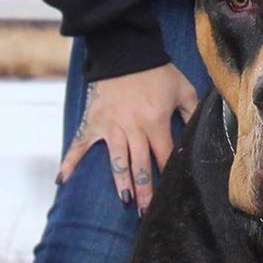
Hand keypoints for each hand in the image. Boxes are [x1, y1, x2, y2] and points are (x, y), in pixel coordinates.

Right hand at [57, 64, 199, 213]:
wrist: (126, 50)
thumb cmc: (158, 72)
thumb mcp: (184, 90)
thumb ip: (193, 115)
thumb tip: (199, 137)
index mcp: (156, 121)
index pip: (165, 155)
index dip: (170, 175)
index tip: (174, 194)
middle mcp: (132, 127)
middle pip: (141, 164)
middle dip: (145, 190)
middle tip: (147, 212)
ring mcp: (110, 125)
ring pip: (116, 159)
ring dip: (120, 181)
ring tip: (125, 200)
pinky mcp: (94, 121)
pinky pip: (80, 144)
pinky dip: (70, 162)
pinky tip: (63, 181)